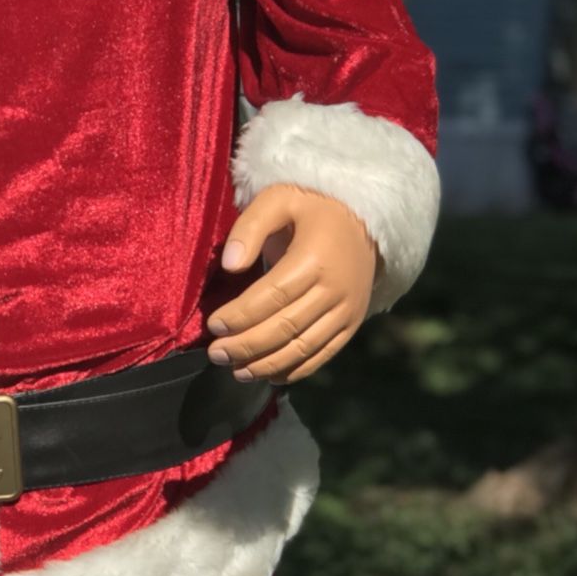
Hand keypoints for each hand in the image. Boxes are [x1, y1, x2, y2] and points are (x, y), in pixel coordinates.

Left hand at [205, 185, 378, 383]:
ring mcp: (347, 310)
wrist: (363, 221)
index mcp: (315, 258)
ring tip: (236, 371)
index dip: (241, 315)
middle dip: (246, 345)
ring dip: (267, 364)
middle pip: (285, 327)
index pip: (272, 295)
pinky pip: (323, 354)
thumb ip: (251, 227)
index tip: (213, 326)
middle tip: (216, 354)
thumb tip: (229, 265)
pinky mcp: (352, 324)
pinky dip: (296, 370)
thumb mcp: (279, 199)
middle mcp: (335, 289)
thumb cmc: (312, 208)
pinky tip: (268, 376)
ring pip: (303, 347)